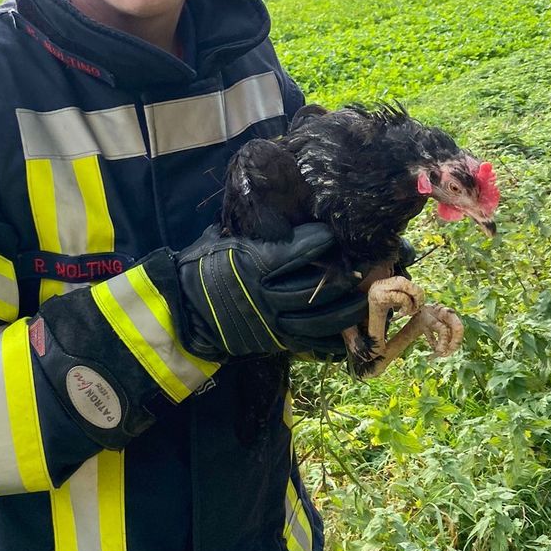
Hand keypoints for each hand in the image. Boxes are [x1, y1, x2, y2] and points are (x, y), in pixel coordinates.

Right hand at [175, 224, 366, 359]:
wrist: (185, 311)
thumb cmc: (205, 268)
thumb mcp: (224, 241)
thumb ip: (254, 230)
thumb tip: (280, 205)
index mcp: (251, 266)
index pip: (293, 254)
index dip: (319, 242)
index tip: (335, 233)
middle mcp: (264, 297)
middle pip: (313, 289)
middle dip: (342, 277)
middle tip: (364, 266)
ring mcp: (272, 324)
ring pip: (318, 320)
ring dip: (346, 310)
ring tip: (364, 299)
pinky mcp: (275, 343)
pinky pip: (310, 344)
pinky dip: (332, 341)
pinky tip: (350, 332)